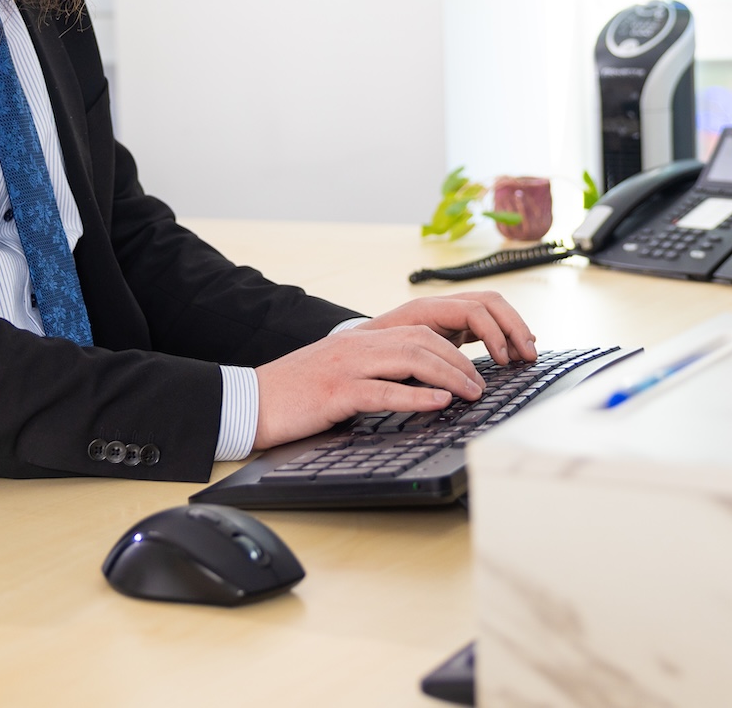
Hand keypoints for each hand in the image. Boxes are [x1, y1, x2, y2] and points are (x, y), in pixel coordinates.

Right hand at [253, 324, 484, 449]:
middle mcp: (357, 344)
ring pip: (411, 358)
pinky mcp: (334, 391)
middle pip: (423, 339)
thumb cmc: (296, 394)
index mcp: (362, 339)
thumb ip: (377, 372)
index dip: (456, 343)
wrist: (249, 401)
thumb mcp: (342, 373)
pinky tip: (439, 403)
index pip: (421, 328)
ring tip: (472, 393)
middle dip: (462, 360)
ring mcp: (346, 365)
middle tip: (482, 385)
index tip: (479, 366)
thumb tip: (423, 386)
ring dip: (449, 375)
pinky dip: (416, 397)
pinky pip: (383, 391)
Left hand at [358, 290, 537, 365]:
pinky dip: (502, 334)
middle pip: (489, 301)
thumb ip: (416, 373)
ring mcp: (445, 315)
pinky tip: (512, 353)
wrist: (343, 356)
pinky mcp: (449, 327)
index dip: (494, 333)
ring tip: (526, 354)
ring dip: (512, 328)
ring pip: (490, 308)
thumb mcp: (386, 366)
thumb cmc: (362, 360)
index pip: (474, 309)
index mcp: (424, 310)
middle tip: (528, 355)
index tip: (504, 361)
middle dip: (514, 326)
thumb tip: (444, 390)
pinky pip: (483, 322)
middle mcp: (437, 307)